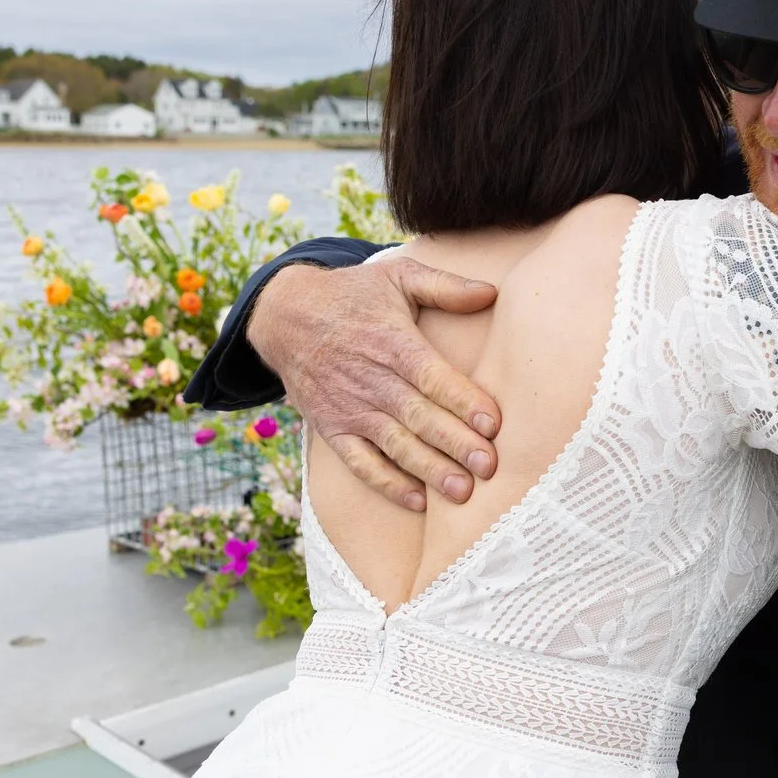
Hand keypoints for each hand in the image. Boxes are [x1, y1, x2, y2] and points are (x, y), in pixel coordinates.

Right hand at [248, 256, 503, 510]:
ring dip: (429, 470)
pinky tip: (418, 502)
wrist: (284, 316)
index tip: (493, 423)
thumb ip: (445, 286)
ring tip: (462, 492)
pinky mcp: (334, 429)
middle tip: (489, 466)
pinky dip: (387, 484)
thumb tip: (491, 292)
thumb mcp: (397, 276)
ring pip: (395, 445)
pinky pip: (361, 463)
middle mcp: (372, 381)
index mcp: (392, 343)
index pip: (432, 377)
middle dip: (455, 444)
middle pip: (419, 417)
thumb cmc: (353, 295)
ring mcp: (351, 409)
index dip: (462, 400)